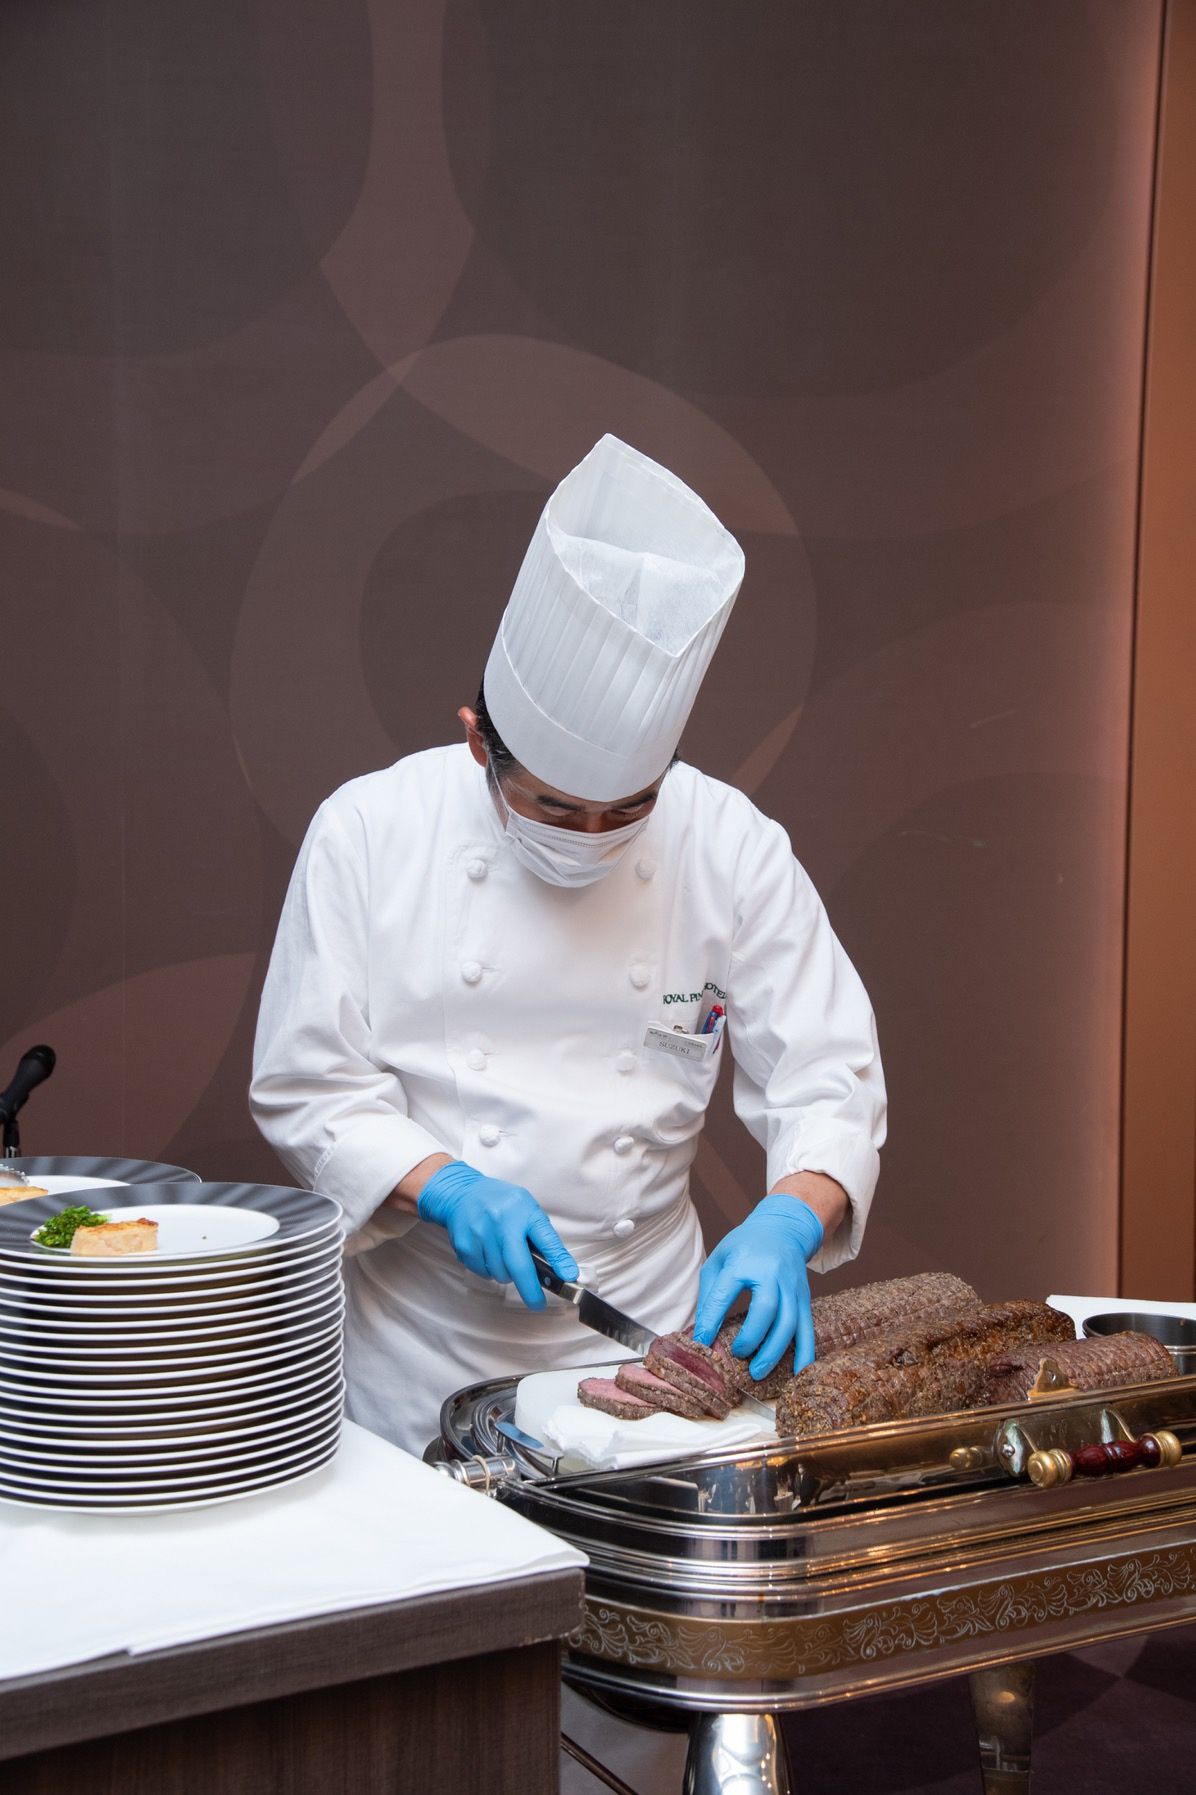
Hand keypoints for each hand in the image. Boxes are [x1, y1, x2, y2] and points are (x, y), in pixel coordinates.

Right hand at [417, 1161, 577, 1309]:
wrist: (462, 1193)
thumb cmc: (501, 1204)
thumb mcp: (527, 1209)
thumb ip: (540, 1235)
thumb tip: (558, 1268)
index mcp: (524, 1211)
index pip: (546, 1239)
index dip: (559, 1260)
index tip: (569, 1277)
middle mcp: (502, 1223)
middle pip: (519, 1267)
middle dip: (531, 1291)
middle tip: (537, 1303)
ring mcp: (481, 1235)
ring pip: (500, 1274)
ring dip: (507, 1275)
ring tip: (505, 1257)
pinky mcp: (464, 1246)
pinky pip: (483, 1273)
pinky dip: (489, 1271)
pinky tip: (488, 1254)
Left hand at [692, 1194, 823, 1378]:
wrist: (784, 1228)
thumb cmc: (745, 1246)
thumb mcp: (720, 1259)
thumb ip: (710, 1293)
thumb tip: (701, 1332)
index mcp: (743, 1262)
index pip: (725, 1294)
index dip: (711, 1321)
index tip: (701, 1343)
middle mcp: (771, 1274)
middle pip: (766, 1310)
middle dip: (751, 1338)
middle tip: (738, 1355)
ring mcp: (792, 1287)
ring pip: (789, 1323)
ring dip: (774, 1352)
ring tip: (758, 1372)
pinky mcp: (804, 1299)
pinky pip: (808, 1329)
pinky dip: (805, 1353)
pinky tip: (799, 1373)